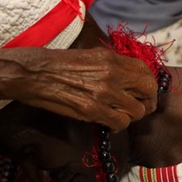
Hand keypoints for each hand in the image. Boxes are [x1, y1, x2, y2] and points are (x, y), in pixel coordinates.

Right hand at [0, 47, 156, 131]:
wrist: (32, 73)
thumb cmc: (55, 63)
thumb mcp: (87, 56)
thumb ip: (109, 65)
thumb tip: (125, 78)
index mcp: (110, 57)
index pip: (146, 71)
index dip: (148, 85)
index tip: (143, 93)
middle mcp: (112, 73)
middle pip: (149, 90)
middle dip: (147, 102)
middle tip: (138, 107)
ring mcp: (104, 92)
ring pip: (137, 111)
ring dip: (130, 116)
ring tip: (118, 116)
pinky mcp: (92, 110)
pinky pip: (120, 123)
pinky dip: (117, 126)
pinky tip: (108, 123)